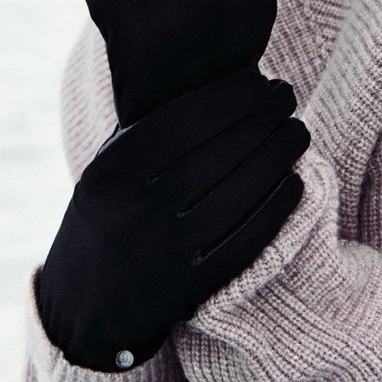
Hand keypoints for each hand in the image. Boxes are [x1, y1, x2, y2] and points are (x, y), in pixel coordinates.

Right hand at [36, 68, 308, 371]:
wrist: (84, 300)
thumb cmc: (109, 214)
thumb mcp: (107, 168)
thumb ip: (145, 131)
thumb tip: (213, 83)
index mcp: (114, 171)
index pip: (182, 121)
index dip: (229, 98)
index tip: (261, 81)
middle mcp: (138, 207)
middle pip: (216, 154)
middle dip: (261, 119)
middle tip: (288, 97)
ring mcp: (166, 249)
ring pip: (236, 194)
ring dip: (275, 157)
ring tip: (297, 132)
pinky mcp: (191, 285)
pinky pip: (244, 240)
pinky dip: (275, 208)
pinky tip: (294, 181)